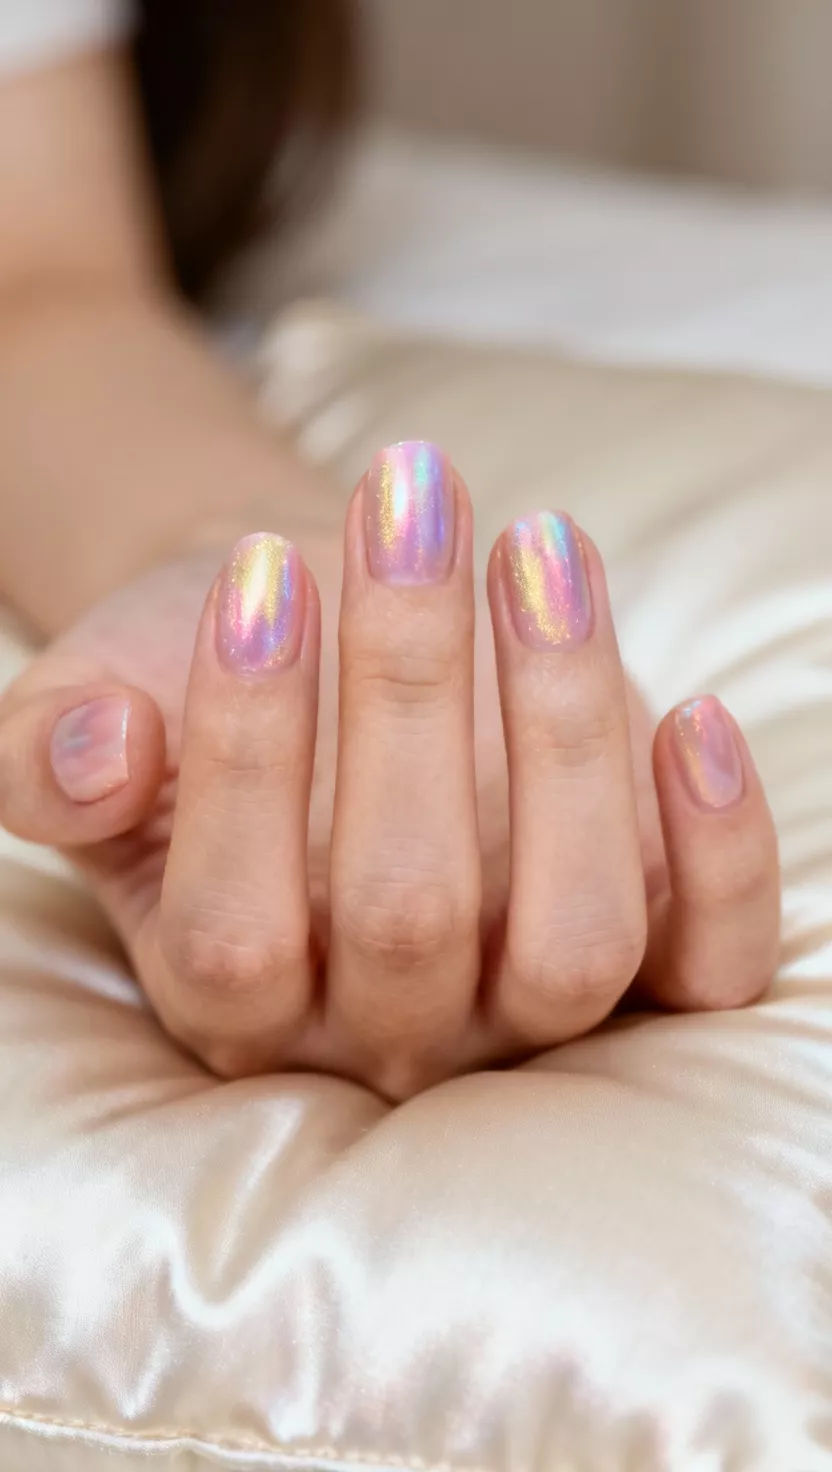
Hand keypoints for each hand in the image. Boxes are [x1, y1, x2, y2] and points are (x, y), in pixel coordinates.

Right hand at [0, 444, 779, 1097]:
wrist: (323, 647)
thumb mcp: (89, 708)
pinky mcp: (647, 948)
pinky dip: (721, 852)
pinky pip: (709, 963)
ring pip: (573, 938)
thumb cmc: (201, 677)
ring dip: (563, 732)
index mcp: (235, 996)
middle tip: (406, 504)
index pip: (237, 931)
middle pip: (409, 916)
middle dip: (406, 689)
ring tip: (538, 550)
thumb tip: (94, 753)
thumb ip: (48, 753)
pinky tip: (694, 710)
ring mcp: (526, 1004)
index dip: (244, 752)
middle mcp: (388, 1030)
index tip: (259, 575)